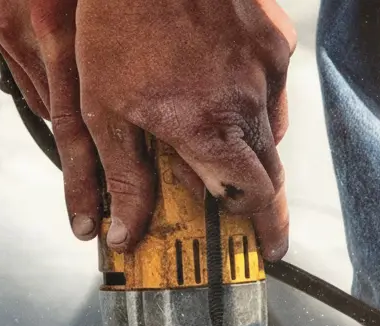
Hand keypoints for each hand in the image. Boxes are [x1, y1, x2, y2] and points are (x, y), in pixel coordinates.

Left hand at [0, 0, 294, 259]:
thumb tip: (127, 235)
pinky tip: (219, 90)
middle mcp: (249, 100)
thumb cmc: (117, 21)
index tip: (267, 250)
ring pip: (272, 126)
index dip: (263, 226)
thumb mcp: (105, 109)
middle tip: (244, 216)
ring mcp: (268, 65)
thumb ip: (124, 177)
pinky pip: (274, 84)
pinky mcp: (275, 35)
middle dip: (260, 199)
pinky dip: (253, 101)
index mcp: (209, 126)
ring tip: (216, 149)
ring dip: (251, 148)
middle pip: (270, 168)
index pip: (255, 195)